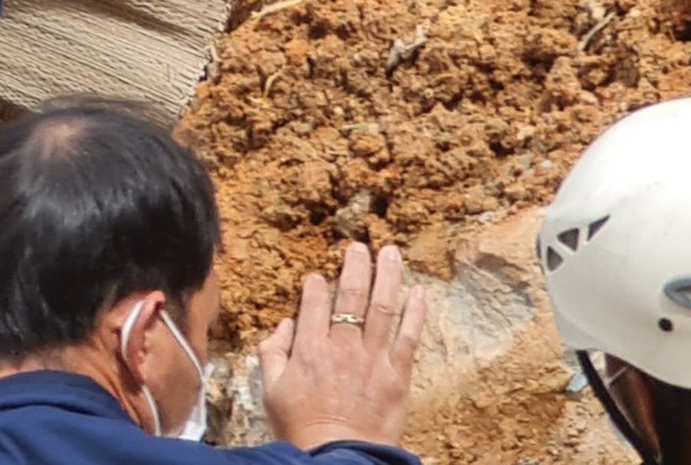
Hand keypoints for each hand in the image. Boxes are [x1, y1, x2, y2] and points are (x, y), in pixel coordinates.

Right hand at [259, 242, 427, 450]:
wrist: (340, 456)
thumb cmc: (302, 427)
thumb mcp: (271, 390)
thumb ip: (272, 352)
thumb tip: (284, 326)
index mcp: (310, 348)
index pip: (314, 302)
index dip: (316, 285)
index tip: (317, 276)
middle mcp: (343, 346)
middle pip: (351, 296)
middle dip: (355, 267)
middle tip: (359, 247)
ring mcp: (373, 359)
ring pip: (383, 308)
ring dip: (387, 277)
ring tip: (391, 252)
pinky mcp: (397, 375)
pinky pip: (408, 338)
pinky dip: (415, 313)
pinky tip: (419, 292)